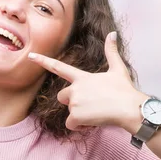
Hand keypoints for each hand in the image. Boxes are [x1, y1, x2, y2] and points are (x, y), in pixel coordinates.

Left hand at [28, 32, 147, 131]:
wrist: (130, 108)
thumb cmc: (125, 90)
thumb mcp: (118, 69)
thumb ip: (111, 52)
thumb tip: (113, 33)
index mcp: (82, 77)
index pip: (58, 67)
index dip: (43, 61)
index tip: (30, 56)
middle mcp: (75, 88)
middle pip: (62, 97)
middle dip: (73, 102)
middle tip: (92, 104)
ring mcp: (75, 102)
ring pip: (69, 112)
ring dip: (79, 115)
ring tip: (97, 112)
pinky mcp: (76, 116)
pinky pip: (71, 124)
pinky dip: (80, 126)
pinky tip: (94, 121)